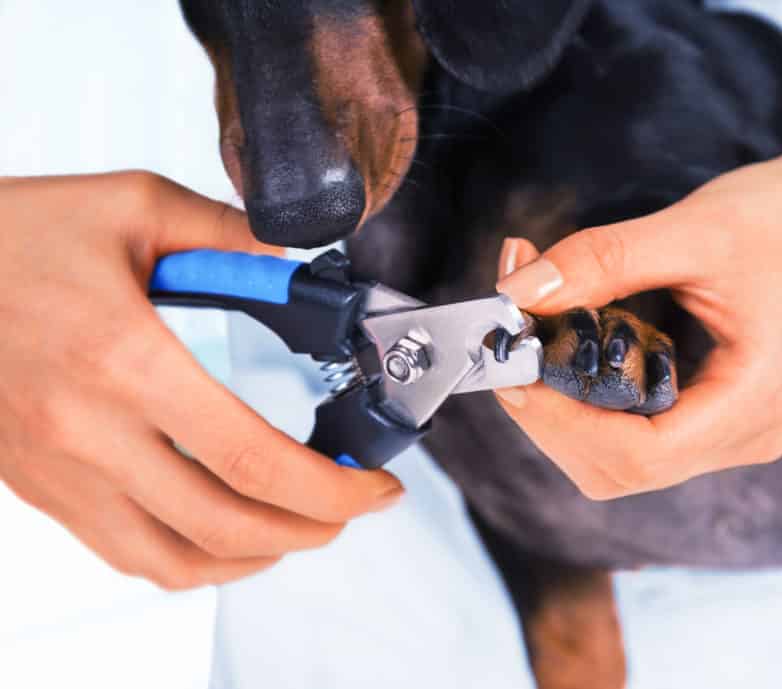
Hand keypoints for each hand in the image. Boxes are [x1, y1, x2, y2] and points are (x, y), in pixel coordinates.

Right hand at [0, 173, 401, 588]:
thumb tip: (297, 263)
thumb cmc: (14, 233)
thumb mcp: (134, 205)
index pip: (251, 456)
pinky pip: (125, 552)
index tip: (375, 485)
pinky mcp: (39, 486)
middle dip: (312, 528)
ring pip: (173, 560)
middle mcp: (89, 431)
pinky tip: (226, 533)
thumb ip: (230, 233)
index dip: (330, 488)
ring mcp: (59, 471)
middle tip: (353, 505)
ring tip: (302, 525)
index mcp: (125, 360)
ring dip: (256, 555)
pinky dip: (191, 559)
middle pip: (225, 524)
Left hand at [493, 151, 781, 498]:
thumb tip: (518, 292)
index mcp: (755, 401)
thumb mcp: (693, 229)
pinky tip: (571, 343)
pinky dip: (585, 395)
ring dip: (562, 405)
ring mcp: (727, 431)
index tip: (514, 370)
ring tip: (539, 331)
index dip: (562, 424)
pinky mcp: (708, 414)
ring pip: (617, 456)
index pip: (639, 455)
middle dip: (552, 415)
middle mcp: (744, 434)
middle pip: (618, 467)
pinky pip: (630, 429)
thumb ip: (602, 261)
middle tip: (514, 343)